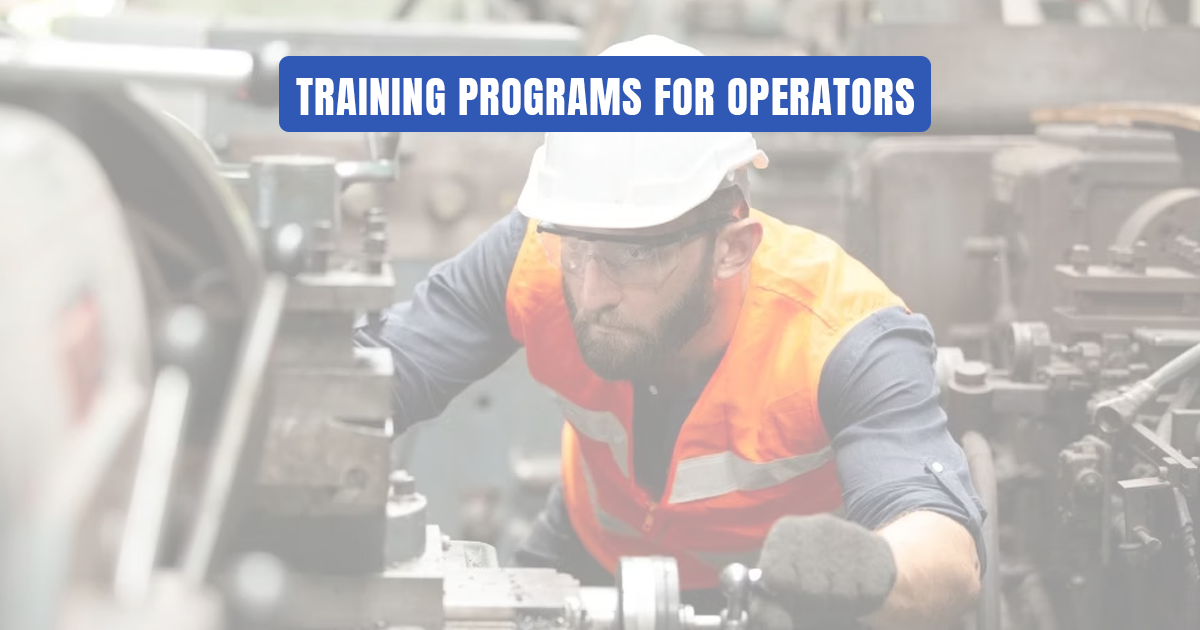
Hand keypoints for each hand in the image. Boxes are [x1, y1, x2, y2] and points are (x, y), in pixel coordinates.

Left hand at [747, 514, 897, 629]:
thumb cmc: (808, 581)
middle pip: (812, 588)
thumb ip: (767, 608)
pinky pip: (868, 592)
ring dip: (840, 601)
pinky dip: (863, 598)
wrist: (857, 564)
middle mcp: (817, 524)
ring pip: (841, 592)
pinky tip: (857, 584)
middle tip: (817, 592)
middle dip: (815, 599)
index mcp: (786, 531)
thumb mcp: (780, 593)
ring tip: (837, 588)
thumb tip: (776, 626)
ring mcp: (849, 533)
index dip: (785, 592)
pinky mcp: (877, 547)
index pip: (777, 574)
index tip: (790, 589)